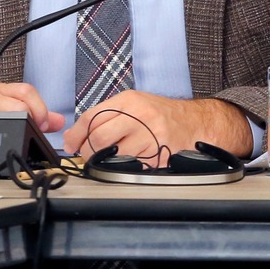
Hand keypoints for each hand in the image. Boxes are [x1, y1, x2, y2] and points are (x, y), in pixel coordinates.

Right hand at [0, 83, 63, 148]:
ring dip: (14, 127)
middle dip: (31, 118)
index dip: (40, 107)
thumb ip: (33, 114)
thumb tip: (58, 122)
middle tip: (35, 131)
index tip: (46, 123)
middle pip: (17, 104)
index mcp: (0, 91)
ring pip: (1, 115)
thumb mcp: (4, 107)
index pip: (26, 91)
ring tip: (18, 137)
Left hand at [63, 91, 253, 165]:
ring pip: (113, 155)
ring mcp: (151, 135)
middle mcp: (141, 115)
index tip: (71, 144)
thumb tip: (74, 135)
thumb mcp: (136, 104)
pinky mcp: (160, 154)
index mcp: (130, 100)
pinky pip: (131, 166)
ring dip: (106, 162)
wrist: (199, 123)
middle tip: (88, 155)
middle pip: (99, 137)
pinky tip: (129, 162)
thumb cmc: (164, 115)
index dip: (75, 135)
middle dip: (88, 151)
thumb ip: (106, 116)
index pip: (91, 117)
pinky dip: (125, 168)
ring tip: (110, 159)